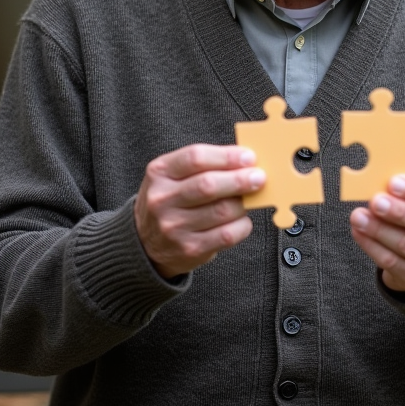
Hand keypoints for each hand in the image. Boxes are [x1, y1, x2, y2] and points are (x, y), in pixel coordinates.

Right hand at [134, 144, 264, 278]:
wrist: (145, 242)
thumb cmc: (169, 201)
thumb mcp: (173, 175)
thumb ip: (205, 165)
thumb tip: (246, 161)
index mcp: (159, 172)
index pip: (196, 158)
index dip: (227, 156)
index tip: (248, 157)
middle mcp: (162, 199)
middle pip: (209, 185)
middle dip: (240, 180)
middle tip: (259, 177)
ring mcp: (174, 226)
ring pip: (222, 211)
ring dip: (243, 203)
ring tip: (248, 199)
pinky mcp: (189, 249)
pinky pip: (227, 235)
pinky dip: (242, 225)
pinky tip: (241, 219)